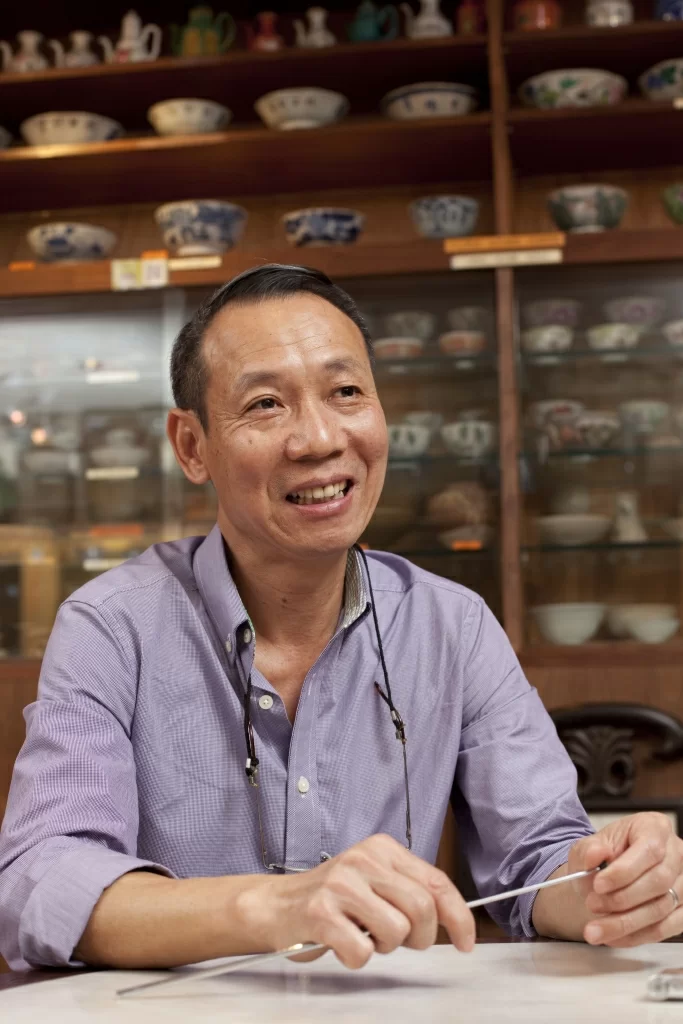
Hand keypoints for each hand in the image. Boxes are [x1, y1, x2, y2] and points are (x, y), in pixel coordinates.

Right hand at [262, 833, 475, 968]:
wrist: (277, 904)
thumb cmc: (333, 897)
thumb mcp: (376, 881)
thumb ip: (410, 891)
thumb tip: (454, 918)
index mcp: (382, 848)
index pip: (436, 880)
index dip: (458, 915)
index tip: (466, 941)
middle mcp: (363, 859)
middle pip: (422, 909)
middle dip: (420, 937)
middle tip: (400, 941)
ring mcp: (341, 884)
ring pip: (396, 932)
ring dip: (383, 946)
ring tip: (363, 934)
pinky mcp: (320, 912)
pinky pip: (362, 951)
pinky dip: (356, 958)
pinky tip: (341, 943)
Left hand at [568, 812, 682, 947]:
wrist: (607, 878)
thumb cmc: (603, 857)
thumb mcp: (587, 847)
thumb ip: (588, 851)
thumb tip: (595, 854)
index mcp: (655, 827)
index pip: (649, 850)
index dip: (624, 871)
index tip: (598, 885)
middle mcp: (677, 853)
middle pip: (659, 882)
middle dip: (622, 899)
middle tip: (592, 905)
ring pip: (662, 909)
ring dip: (625, 923)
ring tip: (594, 929)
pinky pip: (665, 929)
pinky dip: (636, 936)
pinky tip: (613, 937)